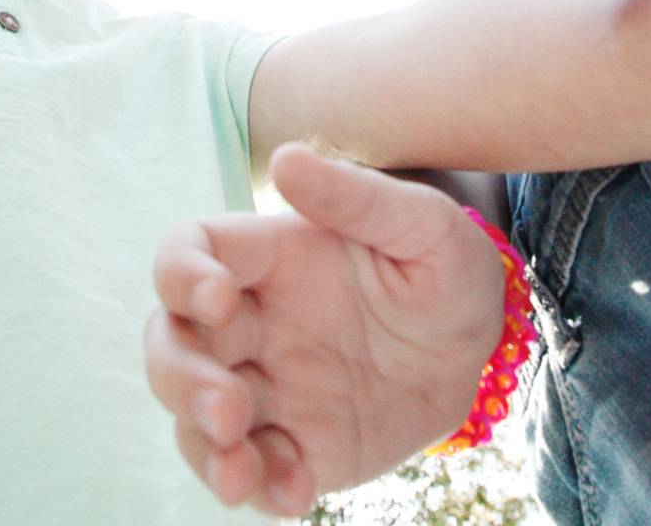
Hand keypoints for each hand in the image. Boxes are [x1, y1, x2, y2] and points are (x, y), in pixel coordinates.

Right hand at [144, 144, 504, 516]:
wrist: (479, 349)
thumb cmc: (442, 266)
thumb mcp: (420, 223)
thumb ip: (355, 195)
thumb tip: (284, 158)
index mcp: (267, 258)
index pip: (188, 255)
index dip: (182, 275)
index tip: (217, 299)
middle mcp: (252, 322)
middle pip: (171, 342)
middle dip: (180, 378)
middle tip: (226, 409)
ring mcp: (269, 388)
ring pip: (195, 417)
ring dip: (203, 447)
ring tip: (240, 473)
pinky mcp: (299, 445)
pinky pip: (258, 472)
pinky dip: (262, 488)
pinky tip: (296, 492)